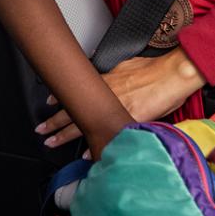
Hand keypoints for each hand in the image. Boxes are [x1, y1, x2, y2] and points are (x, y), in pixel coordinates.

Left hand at [35, 49, 205, 154]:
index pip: (78, 90)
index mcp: (107, 81)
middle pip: (74, 109)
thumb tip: (106, 60)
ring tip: (52, 142)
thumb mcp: (129, 62)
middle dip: (55, 121)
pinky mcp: (127, 120)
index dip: (62, 97)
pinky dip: (95, 145)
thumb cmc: (155, 69)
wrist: (173, 74)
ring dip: (65, 134)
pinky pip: (105, 134)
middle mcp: (106, 94)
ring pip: (83, 123)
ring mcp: (114, 108)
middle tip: (41, 129)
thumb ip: (116, 67)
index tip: (50, 102)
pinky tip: (85, 155)